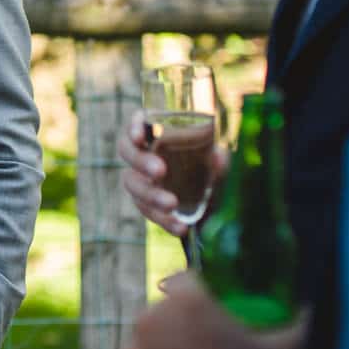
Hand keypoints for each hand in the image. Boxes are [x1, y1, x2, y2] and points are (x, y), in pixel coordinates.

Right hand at [118, 110, 227, 236]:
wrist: (216, 202)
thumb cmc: (213, 168)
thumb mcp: (220, 161)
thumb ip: (219, 159)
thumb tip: (217, 160)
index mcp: (158, 133)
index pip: (137, 122)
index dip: (134, 127)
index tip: (140, 137)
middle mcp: (143, 153)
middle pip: (127, 151)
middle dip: (141, 161)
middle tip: (160, 171)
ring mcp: (141, 179)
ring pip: (133, 184)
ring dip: (150, 194)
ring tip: (172, 204)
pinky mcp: (146, 204)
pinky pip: (147, 211)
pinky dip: (162, 220)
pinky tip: (179, 227)